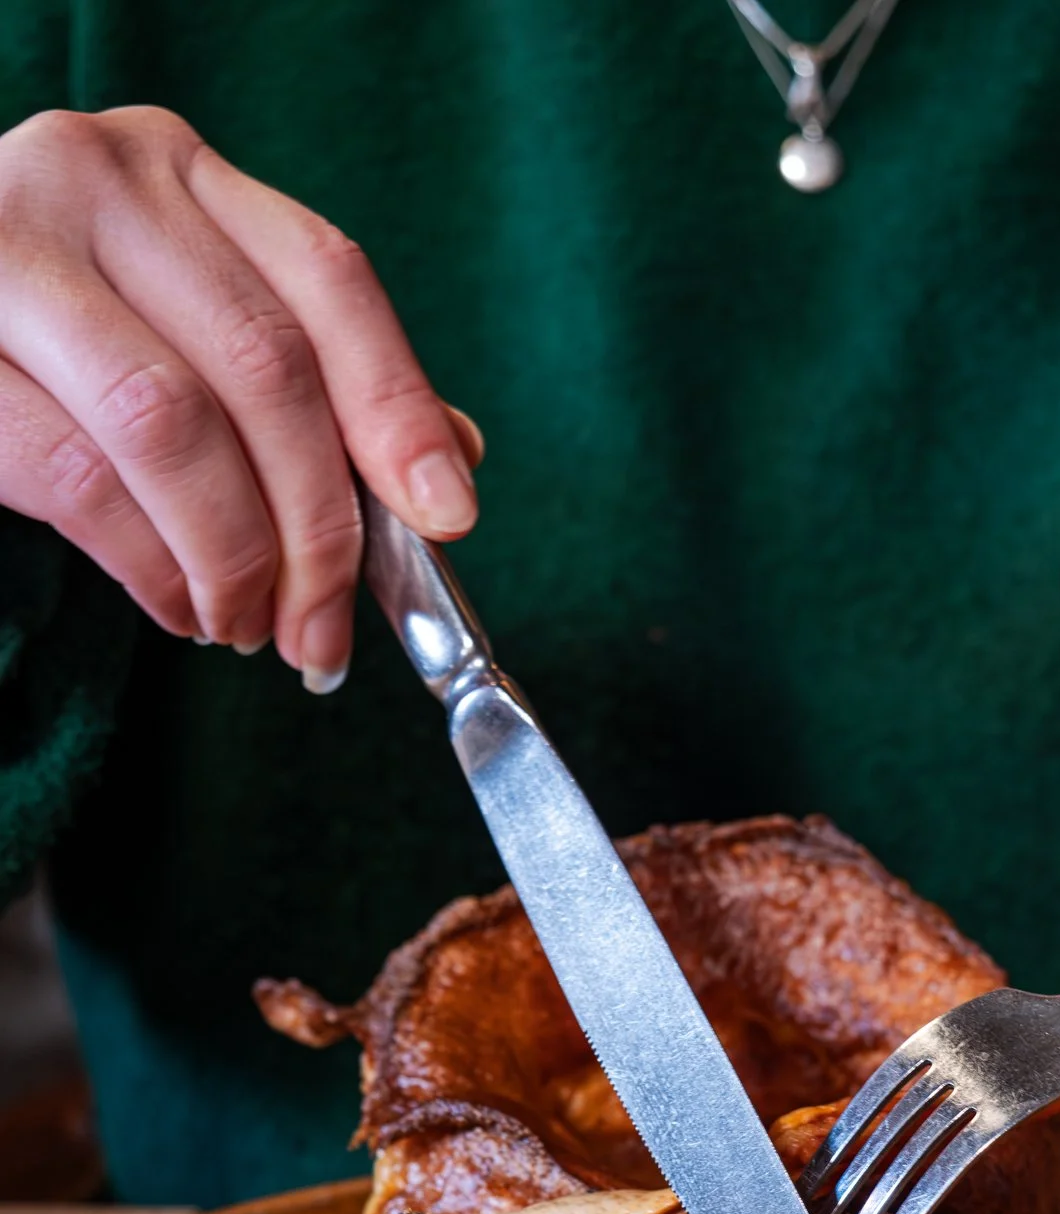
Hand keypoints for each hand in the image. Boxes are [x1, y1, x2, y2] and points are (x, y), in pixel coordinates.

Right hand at [0, 106, 481, 689]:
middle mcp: (95, 180)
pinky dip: (151, 568)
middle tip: (326, 631)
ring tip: (247, 627)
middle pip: (263, 367)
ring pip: (171, 427)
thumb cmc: (63, 340)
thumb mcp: (186, 325)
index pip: (328, 279)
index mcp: (180, 170)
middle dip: (318, 528)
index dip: (398, 407)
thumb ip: (310, 378)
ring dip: (233, 559)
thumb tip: (450, 464)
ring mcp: (5, 250)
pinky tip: (177, 606)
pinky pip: (81, 482)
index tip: (447, 518)